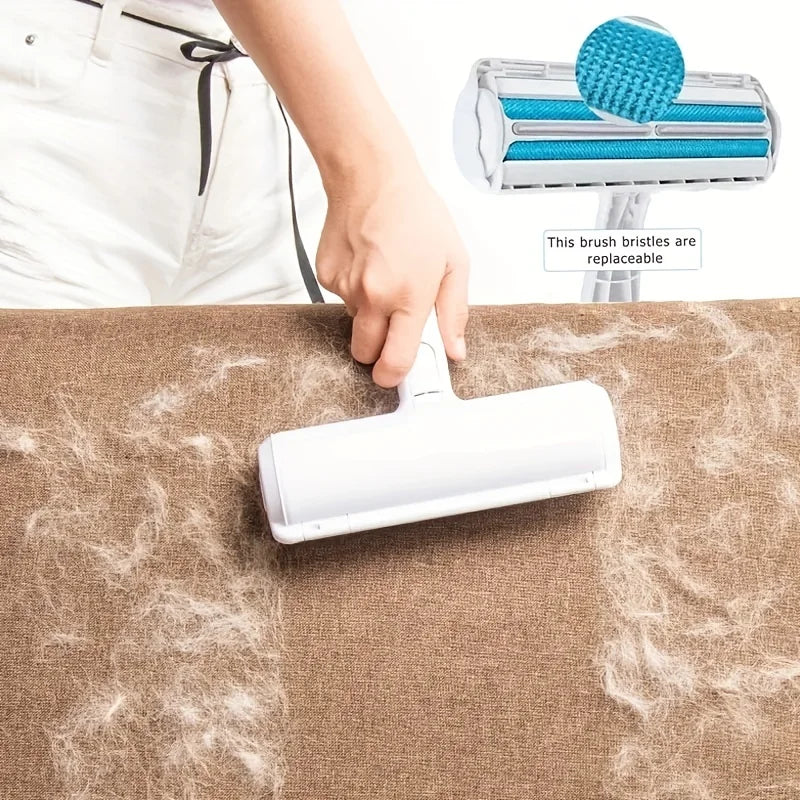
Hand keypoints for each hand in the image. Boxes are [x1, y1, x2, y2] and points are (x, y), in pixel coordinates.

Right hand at [316, 165, 468, 388]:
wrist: (372, 178)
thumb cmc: (416, 214)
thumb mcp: (453, 262)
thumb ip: (453, 312)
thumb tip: (454, 350)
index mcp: (408, 297)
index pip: (395, 361)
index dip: (395, 376)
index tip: (397, 375)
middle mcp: (372, 298)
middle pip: (365, 354)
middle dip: (378, 350)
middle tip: (393, 328)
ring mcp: (344, 288)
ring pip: (354, 324)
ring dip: (369, 314)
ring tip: (385, 277)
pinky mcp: (326, 276)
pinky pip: (341, 299)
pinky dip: (354, 289)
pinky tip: (367, 263)